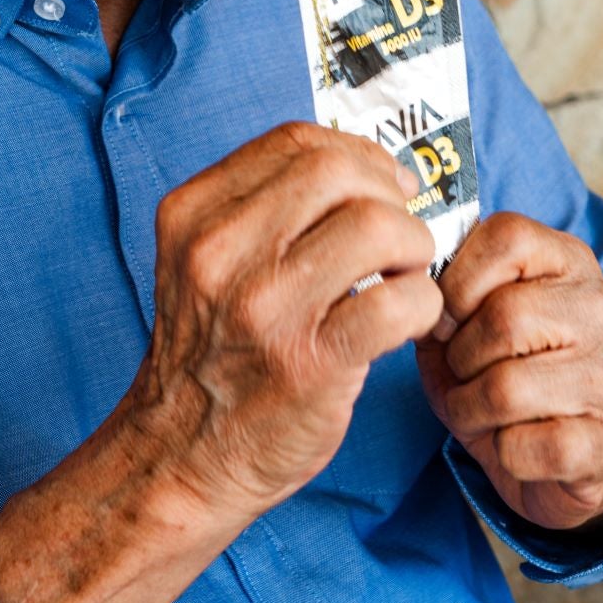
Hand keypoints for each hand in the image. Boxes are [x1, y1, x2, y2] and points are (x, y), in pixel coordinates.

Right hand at [127, 121, 442, 527]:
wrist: (180, 459)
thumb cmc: (212, 356)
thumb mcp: (203, 261)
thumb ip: (262, 208)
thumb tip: (363, 168)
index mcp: (193, 215)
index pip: (295, 142)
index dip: (357, 154)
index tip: (381, 184)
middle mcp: (221, 253)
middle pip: (338, 172)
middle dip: (388, 195)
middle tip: (399, 232)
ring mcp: (265, 309)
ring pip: (377, 228)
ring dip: (413, 247)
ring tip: (405, 276)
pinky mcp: (309, 364)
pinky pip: (398, 302)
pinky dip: (422, 304)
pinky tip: (407, 321)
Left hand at [415, 211, 602, 530]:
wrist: (565, 459)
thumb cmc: (507, 376)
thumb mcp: (468, 323)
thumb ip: (442, 293)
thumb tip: (413, 283)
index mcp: (569, 262)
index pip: (507, 236)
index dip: (458, 281)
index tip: (447, 320)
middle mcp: (602, 310)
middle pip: (504, 317)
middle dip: (461, 356)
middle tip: (463, 375)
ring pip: (507, 388)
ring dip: (471, 409)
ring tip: (480, 413)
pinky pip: (524, 446)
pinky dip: (501, 452)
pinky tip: (513, 444)